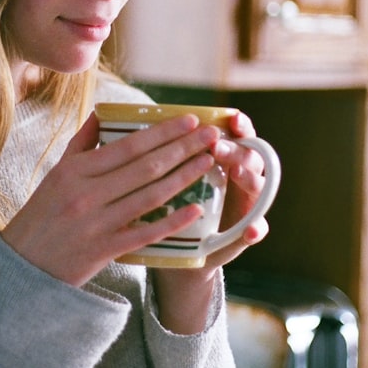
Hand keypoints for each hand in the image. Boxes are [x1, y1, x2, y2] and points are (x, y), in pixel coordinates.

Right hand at [1, 112, 222, 286]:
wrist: (23, 266)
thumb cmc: (42, 215)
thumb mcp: (56, 173)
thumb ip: (81, 143)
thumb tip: (102, 112)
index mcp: (75, 171)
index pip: (128, 146)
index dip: (163, 132)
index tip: (191, 120)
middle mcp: (87, 194)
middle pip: (145, 167)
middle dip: (183, 148)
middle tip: (212, 135)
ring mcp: (97, 224)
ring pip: (150, 196)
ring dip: (184, 177)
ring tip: (209, 161)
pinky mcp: (104, 251)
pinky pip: (145, 233)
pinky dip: (172, 221)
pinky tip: (196, 208)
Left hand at [151, 110, 269, 333]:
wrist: (181, 251)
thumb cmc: (168, 203)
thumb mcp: (161, 174)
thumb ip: (150, 147)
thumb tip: (110, 118)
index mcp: (224, 156)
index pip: (237, 133)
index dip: (238, 123)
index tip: (229, 116)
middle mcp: (240, 177)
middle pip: (249, 156)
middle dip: (237, 148)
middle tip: (218, 144)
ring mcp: (243, 207)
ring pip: (257, 189)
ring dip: (249, 180)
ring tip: (237, 172)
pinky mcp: (240, 236)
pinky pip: (255, 231)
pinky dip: (255, 230)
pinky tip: (250, 231)